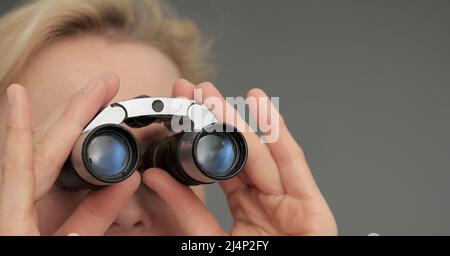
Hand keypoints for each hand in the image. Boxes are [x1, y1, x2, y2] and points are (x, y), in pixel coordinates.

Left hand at [0, 72, 139, 234]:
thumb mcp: (68, 249)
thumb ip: (93, 219)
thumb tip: (125, 181)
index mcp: (11, 216)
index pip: (22, 161)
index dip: (19, 124)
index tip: (18, 91)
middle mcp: (11, 201)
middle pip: (41, 145)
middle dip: (74, 110)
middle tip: (104, 85)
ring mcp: (20, 201)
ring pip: (43, 153)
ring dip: (71, 123)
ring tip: (98, 101)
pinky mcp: (30, 207)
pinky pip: (46, 170)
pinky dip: (62, 149)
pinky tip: (73, 137)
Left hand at [143, 79, 336, 235]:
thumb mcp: (209, 242)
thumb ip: (186, 210)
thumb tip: (154, 178)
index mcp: (244, 211)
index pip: (218, 167)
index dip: (197, 138)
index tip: (178, 110)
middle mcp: (266, 202)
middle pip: (240, 153)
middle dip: (218, 119)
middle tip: (195, 91)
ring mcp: (290, 202)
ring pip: (264, 154)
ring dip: (244, 120)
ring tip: (221, 93)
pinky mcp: (313, 207)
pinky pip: (295, 165)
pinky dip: (280, 135)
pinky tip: (263, 107)